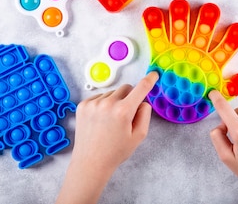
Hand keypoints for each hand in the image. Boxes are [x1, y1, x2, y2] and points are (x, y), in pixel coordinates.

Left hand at [56, 72, 158, 203]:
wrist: (90, 162)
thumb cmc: (116, 151)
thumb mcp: (139, 135)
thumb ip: (145, 115)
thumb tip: (142, 101)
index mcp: (124, 111)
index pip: (141, 88)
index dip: (149, 80)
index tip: (154, 74)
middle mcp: (107, 104)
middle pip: (126, 88)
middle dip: (130, 96)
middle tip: (127, 114)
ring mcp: (93, 103)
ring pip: (112, 93)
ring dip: (115, 101)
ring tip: (111, 120)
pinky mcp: (83, 105)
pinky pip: (99, 97)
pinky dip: (103, 104)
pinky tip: (101, 119)